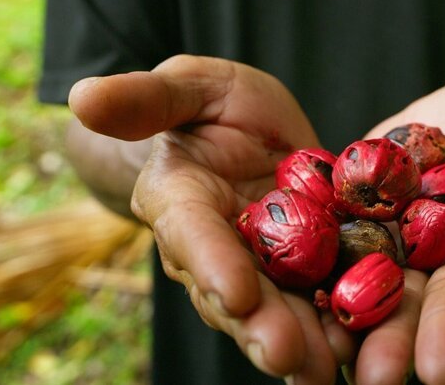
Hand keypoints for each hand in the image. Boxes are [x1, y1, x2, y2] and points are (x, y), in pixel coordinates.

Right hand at [69, 55, 354, 381]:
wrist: (244, 133)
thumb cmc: (208, 106)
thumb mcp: (188, 86)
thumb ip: (144, 97)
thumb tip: (81, 97)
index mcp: (180, 202)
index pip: (191, 235)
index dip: (213, 263)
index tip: (237, 291)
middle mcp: (216, 247)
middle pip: (235, 292)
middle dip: (259, 326)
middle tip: (287, 355)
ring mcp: (261, 263)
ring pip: (277, 309)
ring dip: (302, 342)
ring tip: (329, 368)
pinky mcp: (304, 265)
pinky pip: (319, 297)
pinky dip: (339, 324)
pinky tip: (363, 347)